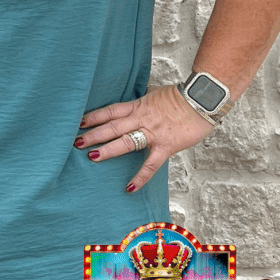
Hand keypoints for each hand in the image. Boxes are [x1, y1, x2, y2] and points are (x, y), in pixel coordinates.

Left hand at [74, 84, 214, 193]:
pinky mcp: (166, 146)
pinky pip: (150, 164)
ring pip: (125, 142)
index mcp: (138, 106)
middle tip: (75, 141)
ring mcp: (153, 133)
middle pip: (112, 126)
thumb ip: (146, 97)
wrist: (203, 99)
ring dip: (108, 149)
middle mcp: (141, 119)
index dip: (93, 116)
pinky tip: (129, 187)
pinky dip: (140, 176)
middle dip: (93, 134)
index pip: (110, 111)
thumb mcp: (157, 93)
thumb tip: (143, 94)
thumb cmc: (182, 96)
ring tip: (91, 156)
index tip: (78, 122)